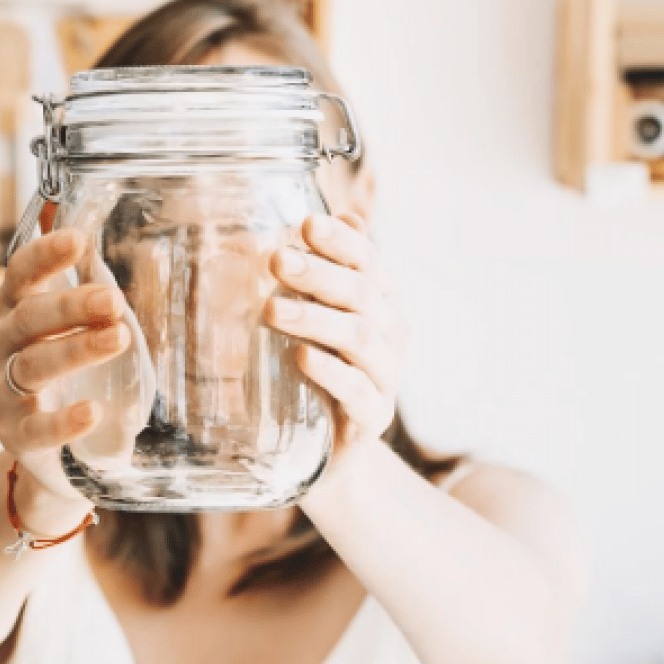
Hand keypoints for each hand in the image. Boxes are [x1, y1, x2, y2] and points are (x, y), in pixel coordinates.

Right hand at [0, 228, 130, 504]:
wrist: (57, 452)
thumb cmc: (74, 375)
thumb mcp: (81, 331)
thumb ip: (94, 299)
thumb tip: (114, 253)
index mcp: (13, 312)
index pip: (18, 276)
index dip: (43, 256)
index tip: (78, 239)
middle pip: (27, 318)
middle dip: (71, 305)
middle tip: (114, 300)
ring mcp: (0, 392)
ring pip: (31, 365)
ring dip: (76, 349)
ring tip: (121, 338)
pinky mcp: (13, 436)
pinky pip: (35, 428)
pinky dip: (63, 420)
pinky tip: (92, 412)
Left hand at [264, 211, 408, 482]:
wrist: (330, 448)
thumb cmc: (320, 368)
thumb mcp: (319, 317)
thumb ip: (324, 273)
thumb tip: (330, 216)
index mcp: (383, 302)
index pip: (369, 261)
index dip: (342, 242)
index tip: (306, 224)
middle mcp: (393, 335)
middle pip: (362, 295)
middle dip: (319, 274)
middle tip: (277, 260)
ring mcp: (387, 378)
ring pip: (359, 339)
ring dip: (315, 319)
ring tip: (271, 310)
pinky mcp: (373, 418)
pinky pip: (358, 392)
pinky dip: (330, 372)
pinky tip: (300, 357)